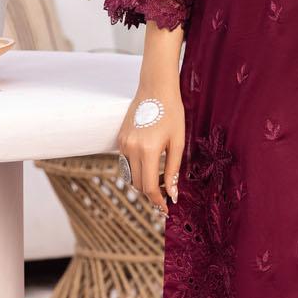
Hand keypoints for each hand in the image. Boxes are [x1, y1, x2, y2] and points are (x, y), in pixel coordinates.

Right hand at [116, 83, 185, 215]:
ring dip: (143, 182)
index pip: (149, 186)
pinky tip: (151, 163)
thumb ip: (173, 170)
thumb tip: (173, 193)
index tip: (165, 209)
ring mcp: (123, 144)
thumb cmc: (172, 113)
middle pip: (138, 184)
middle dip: (151, 193)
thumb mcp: (178, 142)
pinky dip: (137, 169)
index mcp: (148, 150)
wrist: (155, 89)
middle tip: (167, 194)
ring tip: (160, 179)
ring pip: (130, 175)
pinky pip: (126, 162)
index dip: (158, 201)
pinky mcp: (120, 139)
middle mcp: (131, 149)